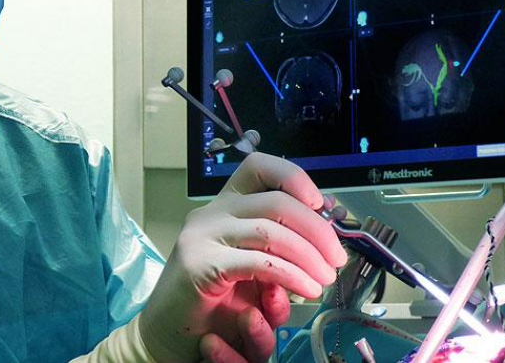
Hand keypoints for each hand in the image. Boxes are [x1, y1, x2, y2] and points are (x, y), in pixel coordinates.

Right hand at [139, 153, 346, 361]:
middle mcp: (211, 214)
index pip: (258, 167)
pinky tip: (305, 287)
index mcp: (225, 207)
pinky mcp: (201, 266)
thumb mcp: (253, 271)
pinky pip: (260, 262)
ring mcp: (203, 237)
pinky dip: (292, 275)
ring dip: (309, 256)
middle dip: (317, 229)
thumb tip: (322, 244)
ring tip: (323, 279)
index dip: (293, 177)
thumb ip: (280, 252)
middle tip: (336, 258)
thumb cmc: (213, 305)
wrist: (169, 337)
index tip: (320, 203)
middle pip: (276, 201)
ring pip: (271, 231)